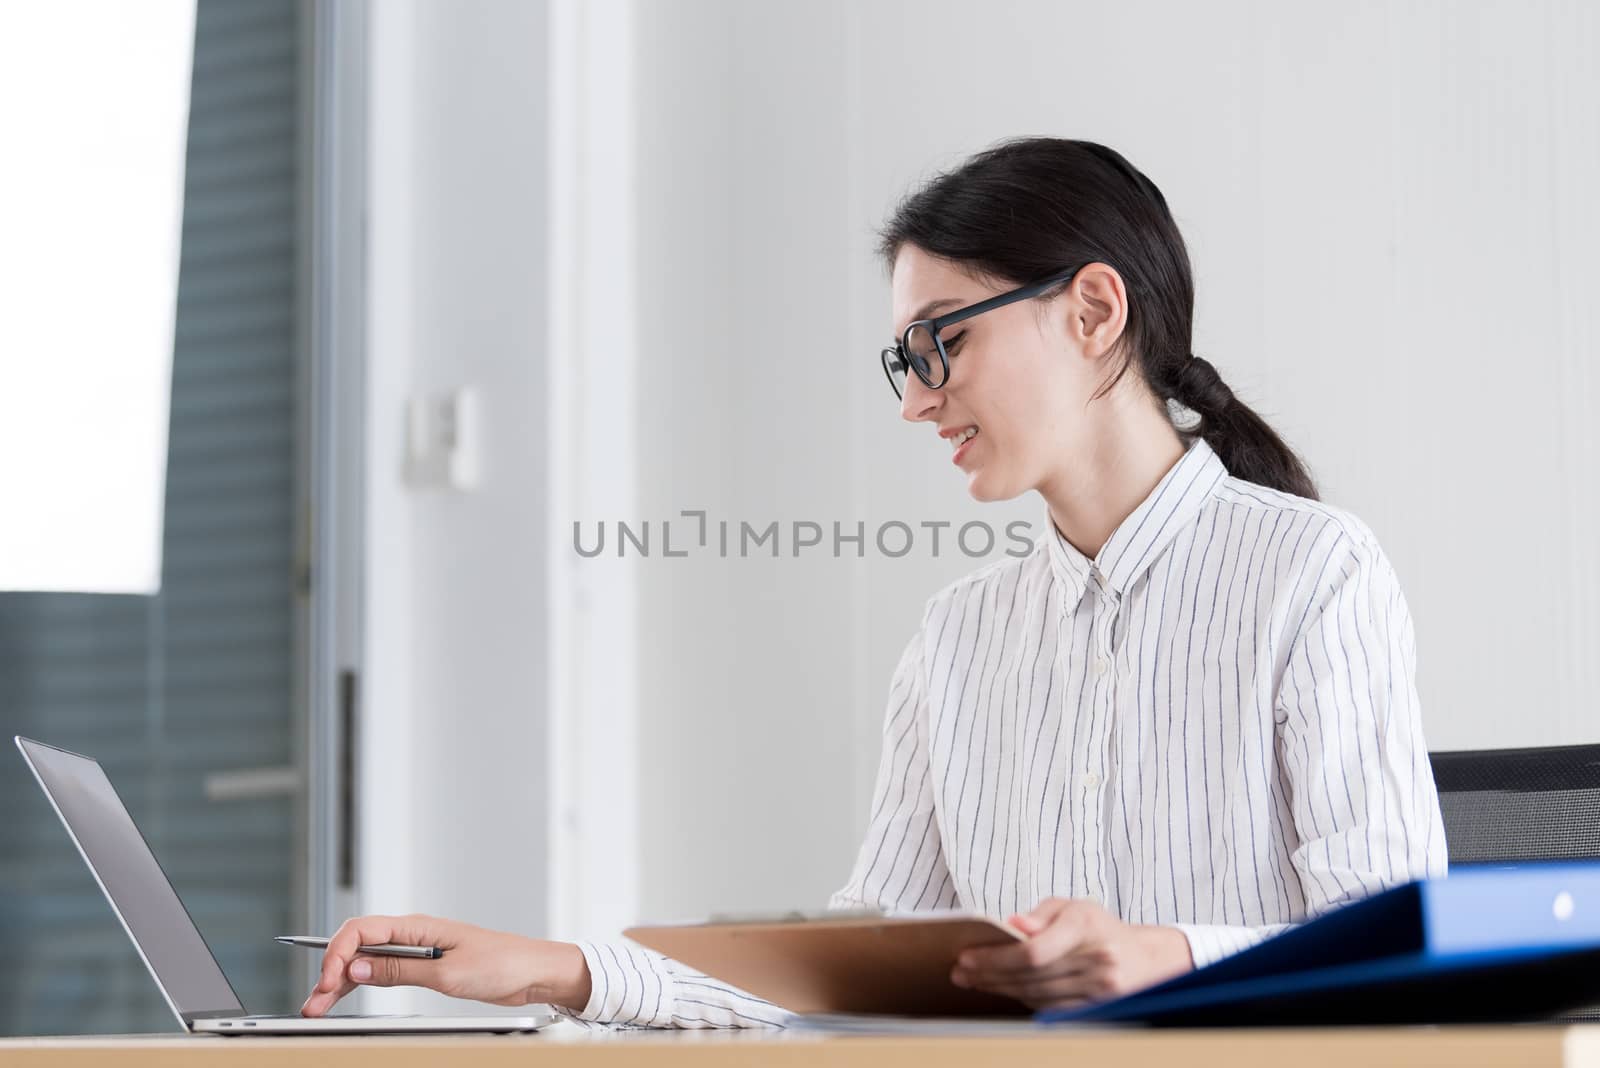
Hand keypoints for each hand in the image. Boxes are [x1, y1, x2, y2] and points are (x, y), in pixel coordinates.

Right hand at [299, 913, 591, 1017]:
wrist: (532, 971)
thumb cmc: (501, 964)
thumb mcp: (447, 973)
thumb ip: (400, 971)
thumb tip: (357, 968)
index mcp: (417, 926)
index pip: (361, 931)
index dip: (336, 955)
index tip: (328, 983)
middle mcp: (413, 934)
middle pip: (357, 946)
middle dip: (330, 972)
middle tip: (312, 1004)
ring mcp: (417, 949)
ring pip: (365, 961)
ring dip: (340, 982)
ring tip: (318, 1007)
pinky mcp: (424, 966)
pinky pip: (383, 972)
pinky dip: (361, 985)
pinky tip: (345, 997)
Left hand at [949, 898, 1192, 1010]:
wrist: (1146, 960)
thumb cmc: (1101, 928)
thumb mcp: (1073, 906)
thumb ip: (1042, 912)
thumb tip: (1013, 924)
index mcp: (1087, 926)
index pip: (1034, 951)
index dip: (996, 957)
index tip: (968, 956)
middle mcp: (1097, 959)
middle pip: (1030, 975)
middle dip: (990, 974)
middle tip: (961, 971)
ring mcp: (1100, 989)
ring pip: (1037, 994)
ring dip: (1000, 989)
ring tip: (974, 980)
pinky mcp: (1098, 1009)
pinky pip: (1049, 1008)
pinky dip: (1022, 998)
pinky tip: (1003, 990)